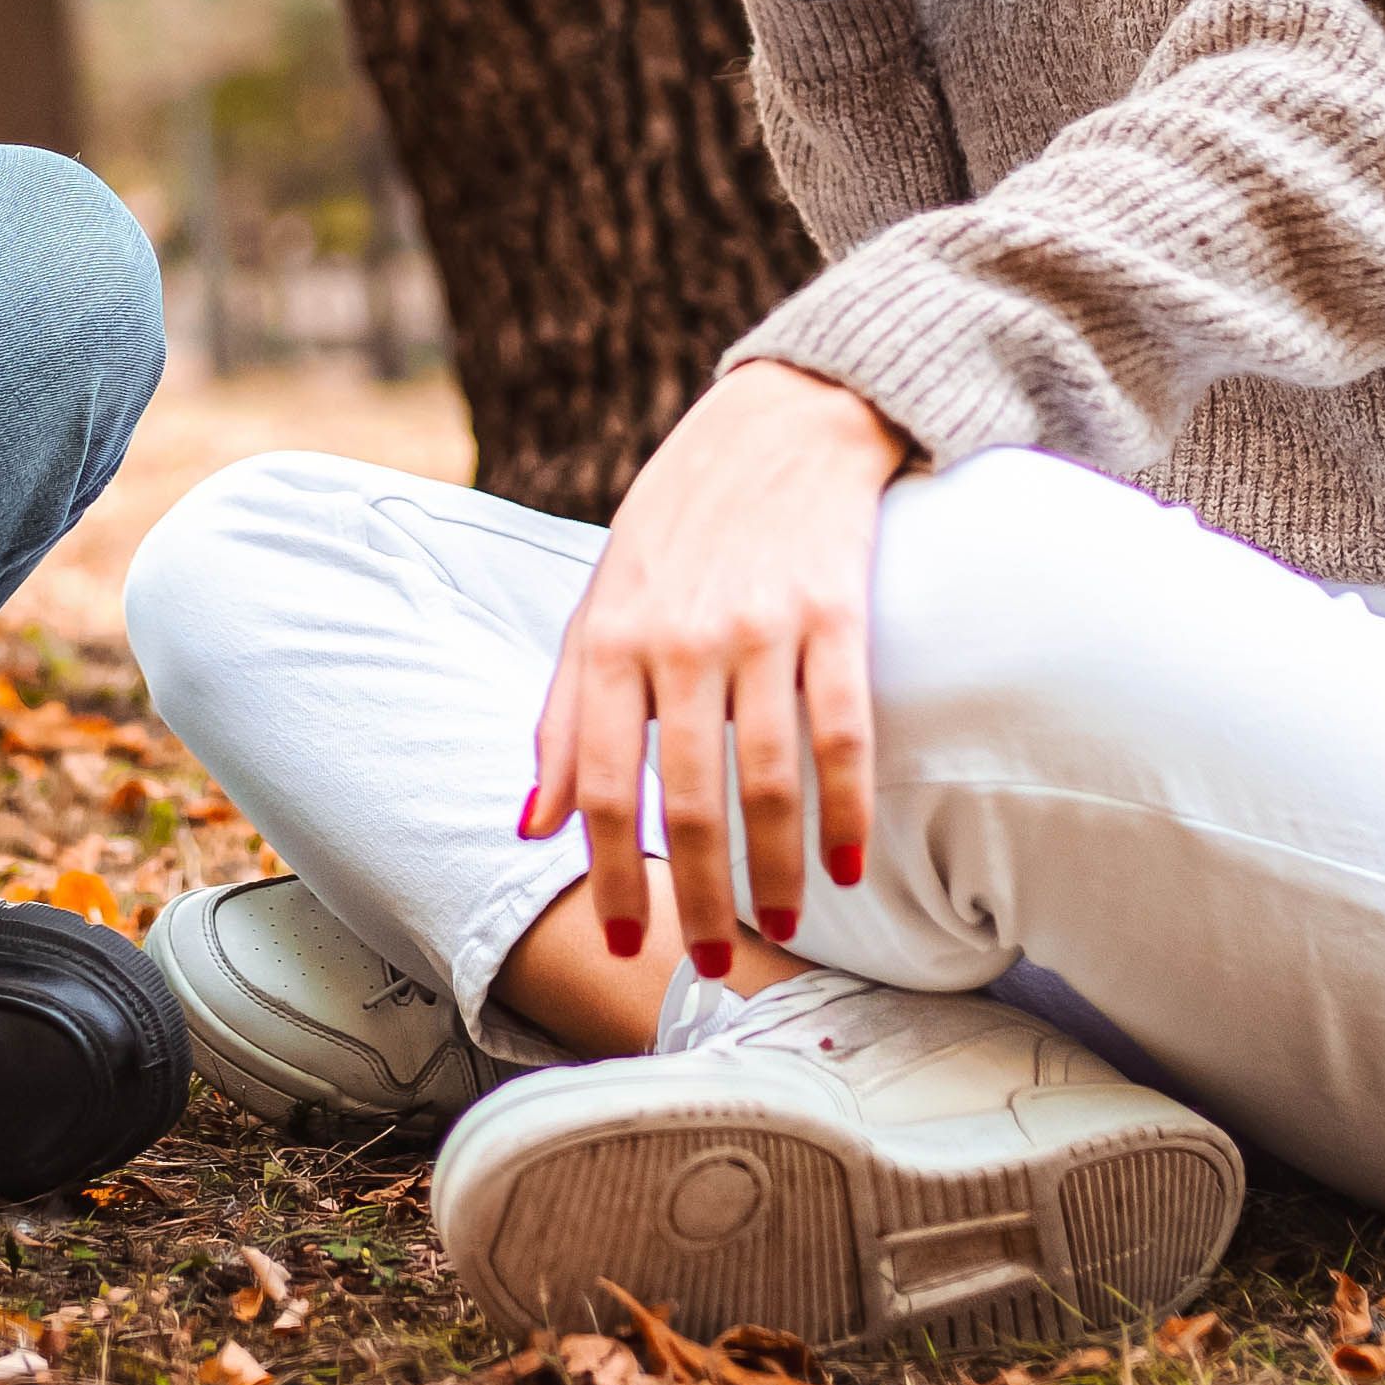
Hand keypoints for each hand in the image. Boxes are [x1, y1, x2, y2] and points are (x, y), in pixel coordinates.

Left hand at [527, 361, 915, 972]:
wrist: (784, 417)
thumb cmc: (679, 524)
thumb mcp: (599, 603)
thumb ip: (564, 716)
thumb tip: (534, 823)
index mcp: (611, 638)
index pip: (605, 785)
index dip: (611, 874)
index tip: (626, 942)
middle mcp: (680, 636)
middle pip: (688, 797)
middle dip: (698, 896)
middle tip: (708, 967)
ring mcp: (762, 624)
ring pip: (769, 776)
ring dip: (775, 869)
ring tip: (779, 929)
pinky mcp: (835, 610)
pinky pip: (845, 730)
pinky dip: (849, 806)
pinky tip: (850, 864)